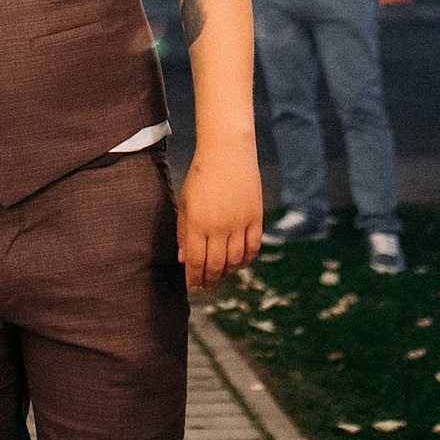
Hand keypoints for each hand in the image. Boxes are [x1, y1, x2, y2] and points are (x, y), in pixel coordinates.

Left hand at [178, 158, 262, 289]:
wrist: (227, 153)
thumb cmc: (200, 176)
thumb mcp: (185, 202)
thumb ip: (184, 232)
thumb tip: (184, 261)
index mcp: (199, 222)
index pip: (196, 262)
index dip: (193, 279)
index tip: (190, 287)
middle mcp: (221, 226)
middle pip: (216, 265)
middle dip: (208, 280)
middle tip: (204, 285)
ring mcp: (240, 223)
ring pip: (235, 260)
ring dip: (226, 272)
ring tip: (219, 275)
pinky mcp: (256, 218)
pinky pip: (253, 248)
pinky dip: (246, 260)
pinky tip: (238, 263)